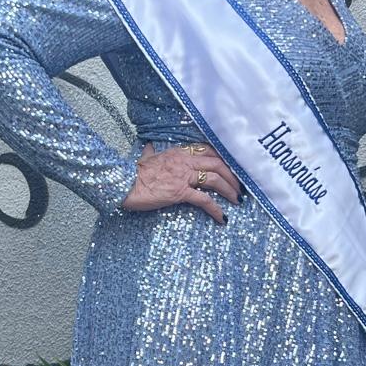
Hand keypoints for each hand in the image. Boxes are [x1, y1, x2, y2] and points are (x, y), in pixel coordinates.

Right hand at [121, 143, 242, 223]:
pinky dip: (216, 209)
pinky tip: (223, 217)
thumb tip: (149, 148)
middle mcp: (184, 161)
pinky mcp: (180, 192)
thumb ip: (151, 152)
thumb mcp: (145, 158)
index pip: (208, 150)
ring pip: (215, 179)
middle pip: (217, 163)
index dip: (224, 158)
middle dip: (233, 175)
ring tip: (237, 200)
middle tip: (240, 186)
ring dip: (230, 189)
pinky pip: (204, 200)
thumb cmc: (133, 173)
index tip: (233, 167)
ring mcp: (183, 176)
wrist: (124, 183)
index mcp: (179, 152)